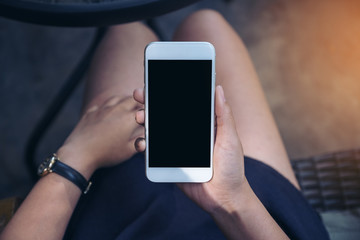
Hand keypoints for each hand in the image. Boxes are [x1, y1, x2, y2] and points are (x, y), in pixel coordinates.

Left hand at [58, 96, 143, 178]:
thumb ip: (139, 143)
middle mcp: (116, 110)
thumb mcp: (128, 152)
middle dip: (137, 102)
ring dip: (124, 100)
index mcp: (128, 119)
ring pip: (116, 98)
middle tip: (139, 108)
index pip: (142, 110)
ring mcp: (102, 110)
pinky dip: (107, 106)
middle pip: (131, 99)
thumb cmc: (106, 154)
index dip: (144, 113)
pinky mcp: (91, 113)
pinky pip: (101, 105)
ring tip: (126, 105)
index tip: (144, 118)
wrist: (80, 153)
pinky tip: (107, 110)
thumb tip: (143, 141)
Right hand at [133, 86, 247, 213]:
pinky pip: (153, 152)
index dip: (170, 93)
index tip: (158, 81)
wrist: (225, 198)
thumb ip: (223, 115)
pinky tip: (142, 142)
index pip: (183, 104)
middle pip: (165, 114)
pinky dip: (144, 145)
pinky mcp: (169, 162)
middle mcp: (187, 134)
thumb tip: (218, 88)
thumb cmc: (232, 168)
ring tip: (140, 117)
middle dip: (150, 103)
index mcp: (202, 125)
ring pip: (156, 130)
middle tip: (140, 94)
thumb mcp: (231, 138)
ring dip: (145, 120)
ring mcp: (177, 148)